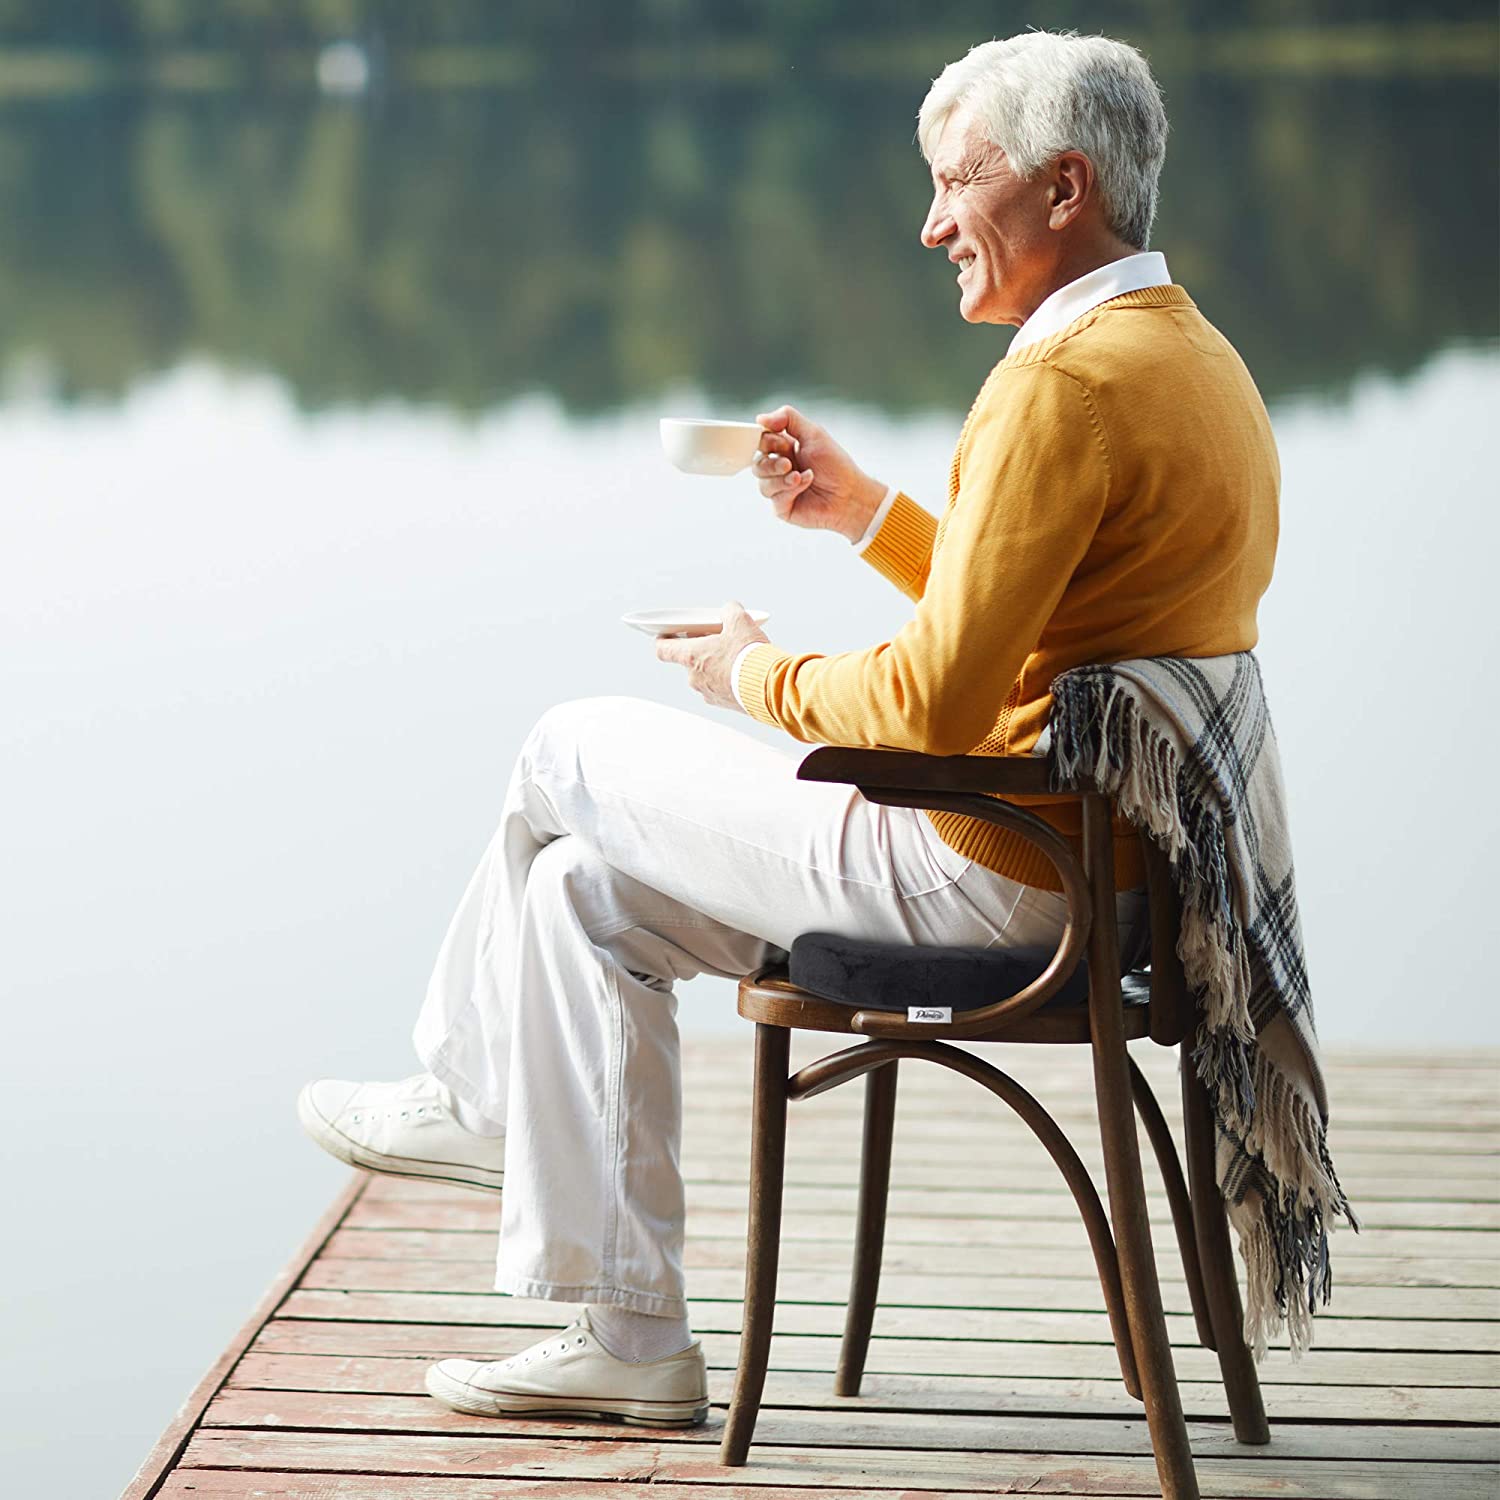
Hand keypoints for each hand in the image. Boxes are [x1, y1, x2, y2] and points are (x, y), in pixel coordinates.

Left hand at [654, 601, 770, 712]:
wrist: (769, 686)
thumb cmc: (749, 656)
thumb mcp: (740, 622)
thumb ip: (730, 611)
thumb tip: (729, 610)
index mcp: (691, 657)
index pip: (663, 650)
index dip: (663, 640)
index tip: (665, 635)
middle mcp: (695, 678)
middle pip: (689, 661)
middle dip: (701, 650)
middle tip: (716, 639)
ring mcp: (708, 692)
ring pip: (706, 675)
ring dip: (715, 666)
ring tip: (735, 655)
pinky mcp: (724, 703)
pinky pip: (720, 688)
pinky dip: (727, 679)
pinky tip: (743, 671)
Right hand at [752, 405, 886, 541]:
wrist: (849, 494)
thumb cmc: (835, 465)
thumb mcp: (813, 433)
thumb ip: (787, 418)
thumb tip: (760, 418)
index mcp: (785, 449)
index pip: (761, 442)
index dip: (766, 441)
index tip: (781, 442)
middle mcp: (780, 469)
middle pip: (757, 464)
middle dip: (771, 463)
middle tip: (788, 464)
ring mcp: (780, 489)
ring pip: (762, 483)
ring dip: (781, 478)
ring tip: (800, 476)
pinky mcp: (783, 507)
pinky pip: (773, 498)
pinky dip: (790, 489)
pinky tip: (806, 484)